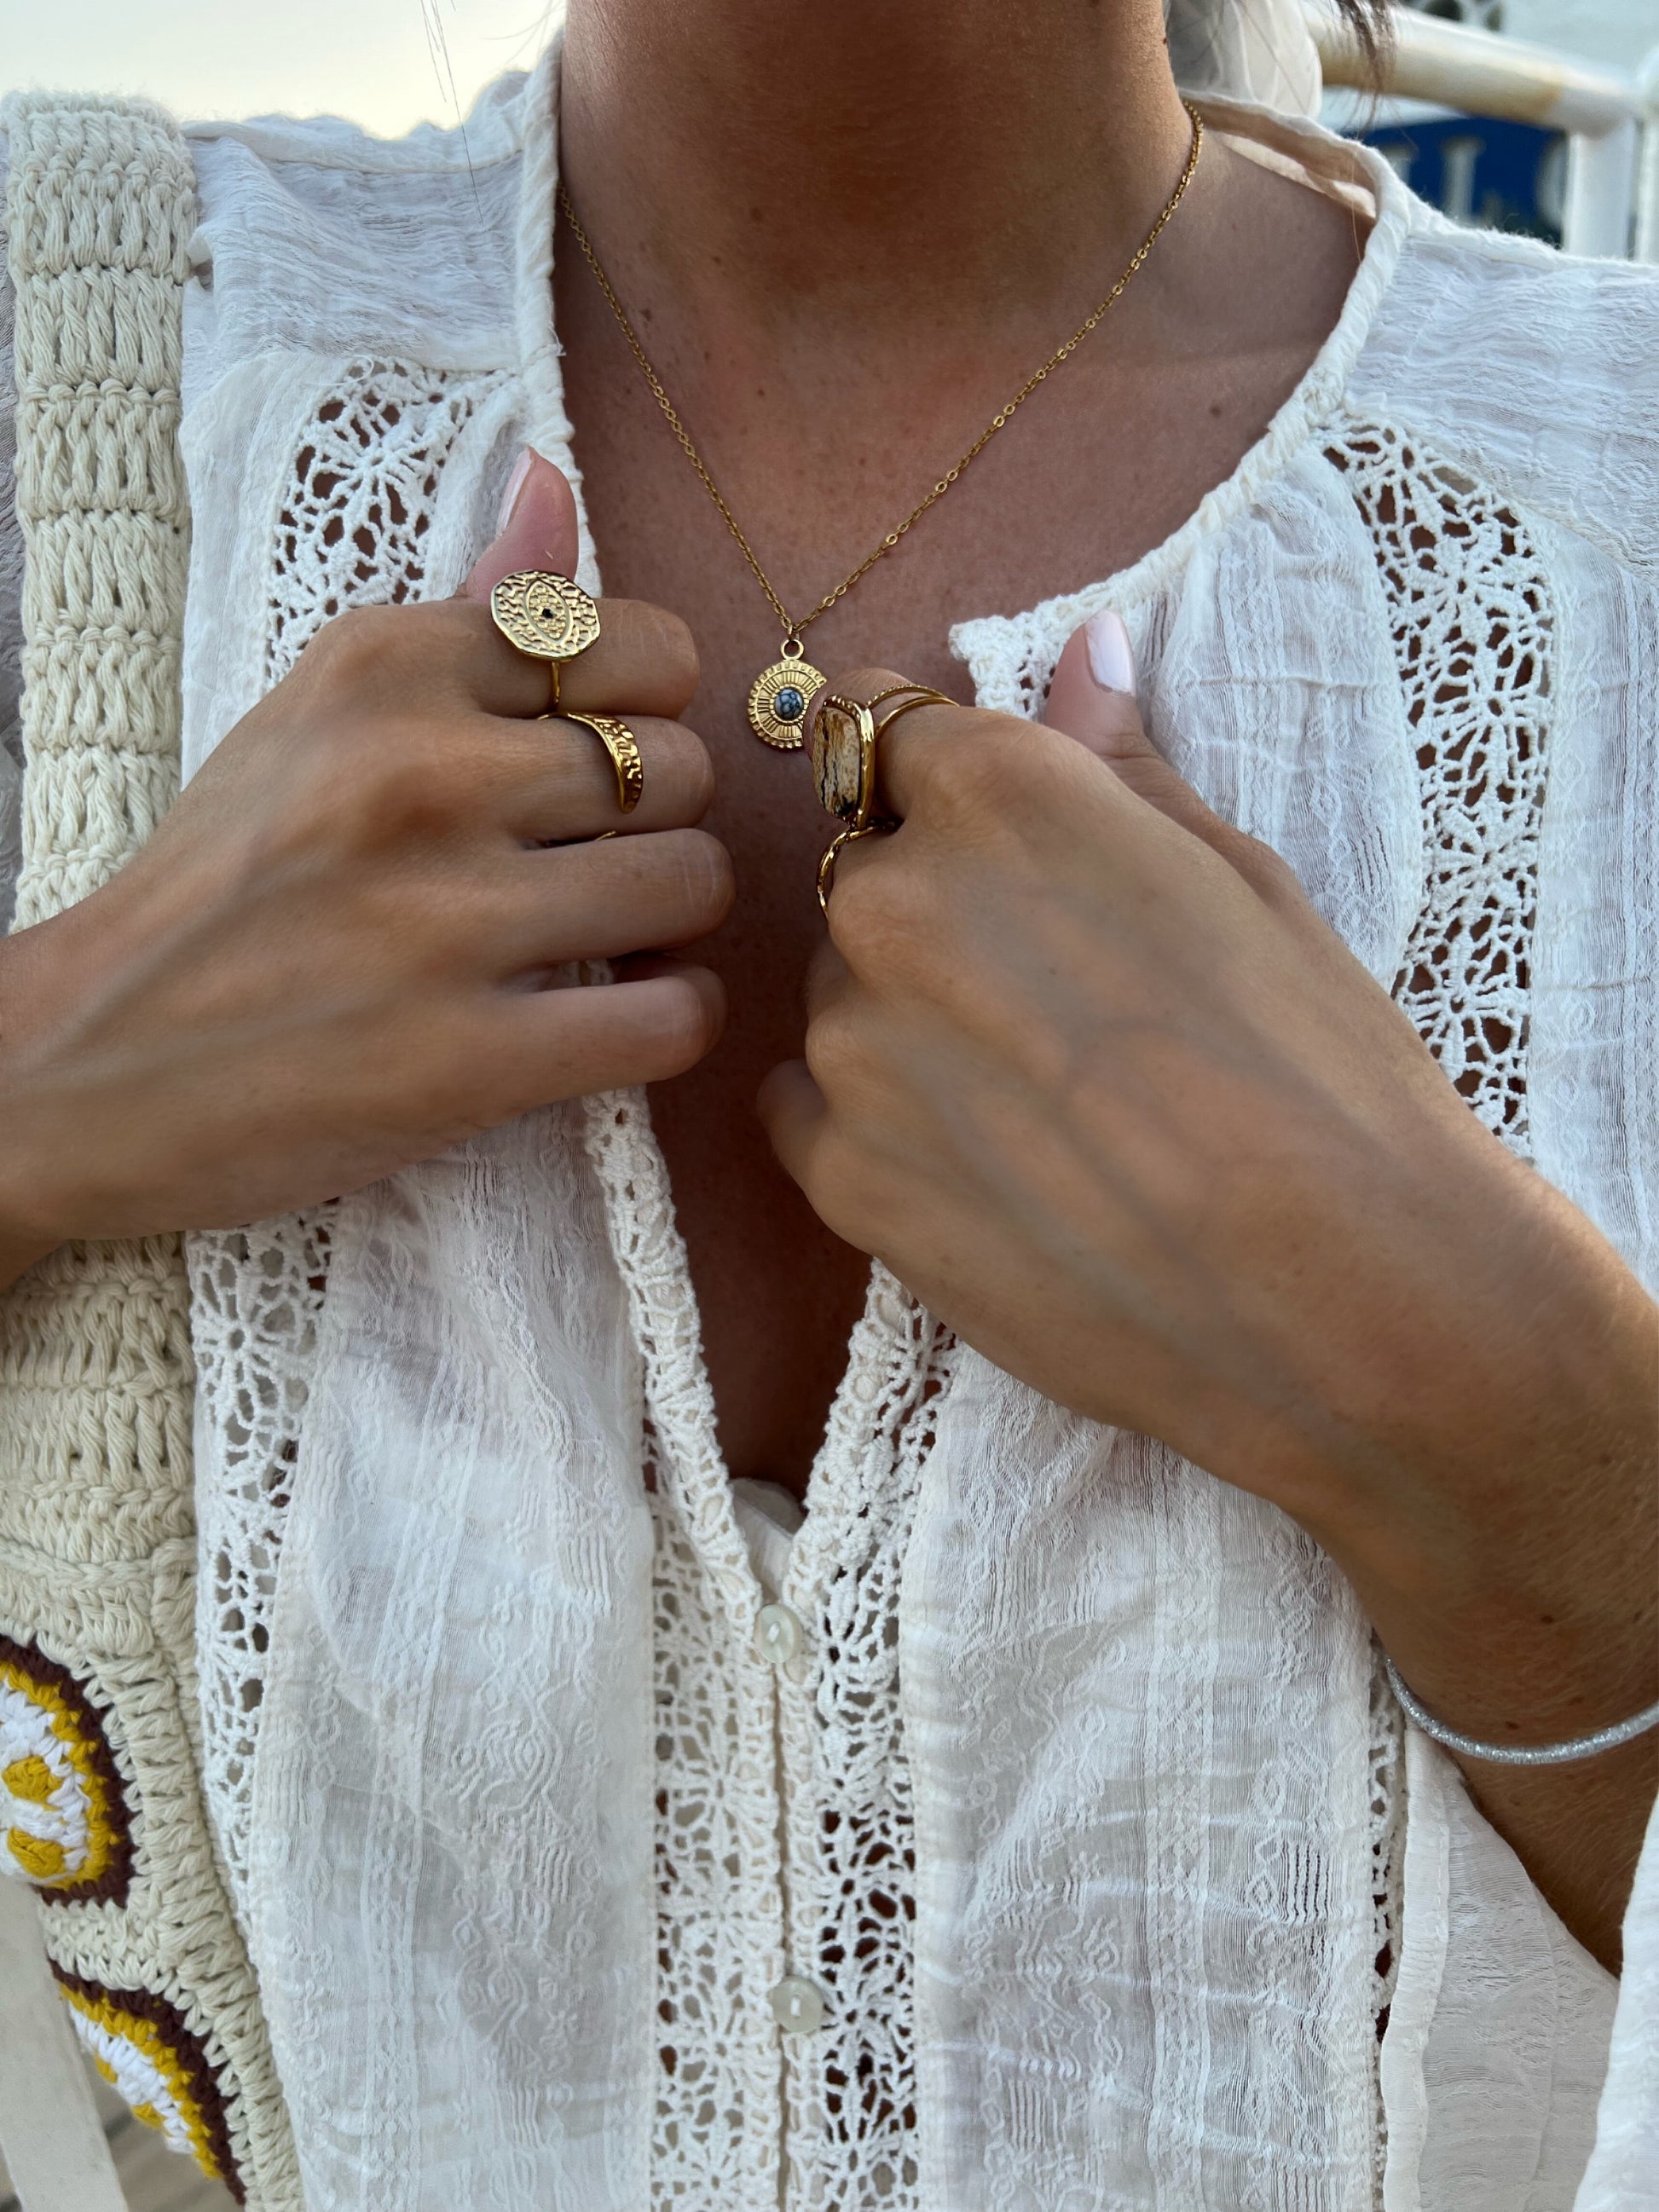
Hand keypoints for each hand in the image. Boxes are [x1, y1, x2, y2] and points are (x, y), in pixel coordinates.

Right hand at [0, 455, 730, 1270]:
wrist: (91, 1062)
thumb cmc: (226, 885)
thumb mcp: (316, 715)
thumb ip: (461, 613)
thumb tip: (553, 481)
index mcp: (385, 664)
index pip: (645, 644)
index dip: (644, 714)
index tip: (590, 766)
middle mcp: (420, 772)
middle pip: (683, 767)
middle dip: (657, 826)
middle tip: (586, 867)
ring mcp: (443, 919)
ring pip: (694, 883)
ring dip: (667, 927)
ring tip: (598, 943)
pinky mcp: (468, 1059)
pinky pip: (674, 1017)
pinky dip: (668, 1021)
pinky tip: (608, 1019)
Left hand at [761, 615, 1656, 1960]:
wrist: (1369, 1319)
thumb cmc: (1350, 1089)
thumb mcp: (1259, 898)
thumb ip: (1127, 783)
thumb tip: (1064, 677)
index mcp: (1010, 802)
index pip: (894, 735)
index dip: (945, 800)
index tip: (1000, 861)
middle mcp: (903, 915)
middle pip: (849, 878)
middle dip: (927, 924)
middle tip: (1055, 1013)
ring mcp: (860, 1066)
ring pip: (829, 1016)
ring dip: (907, 1045)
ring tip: (1060, 1119)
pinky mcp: (849, 1203)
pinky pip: (826, 1136)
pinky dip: (891, 1148)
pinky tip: (1026, 1194)